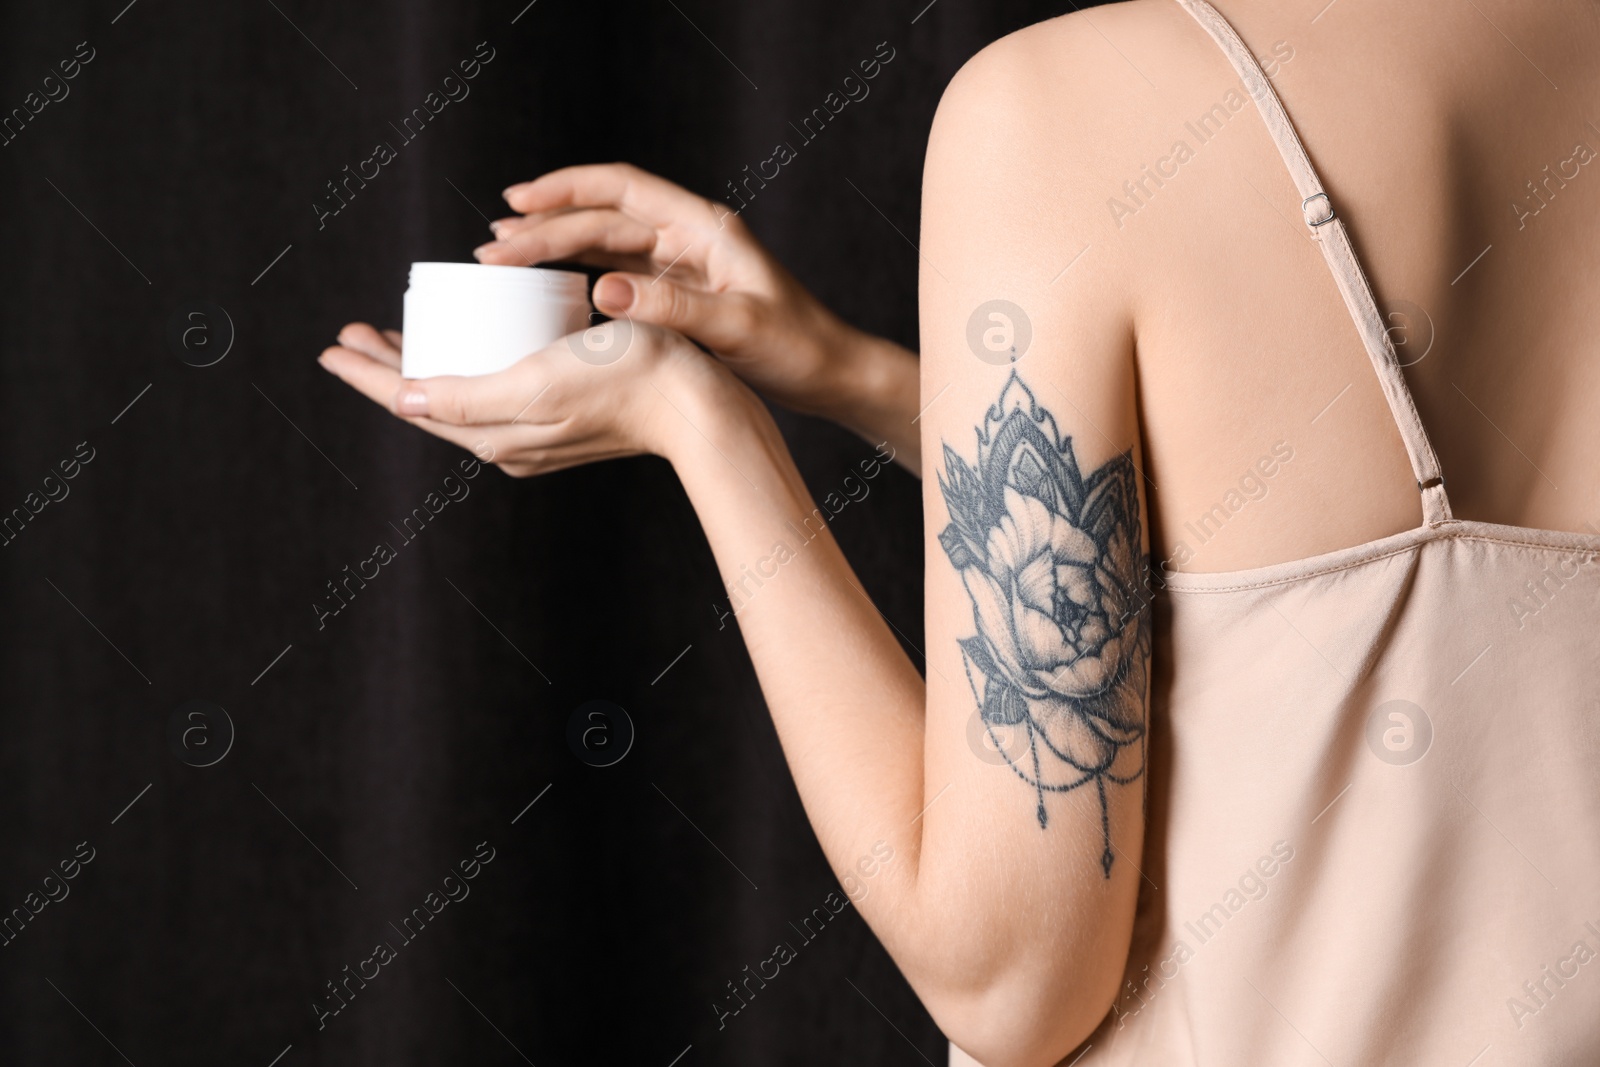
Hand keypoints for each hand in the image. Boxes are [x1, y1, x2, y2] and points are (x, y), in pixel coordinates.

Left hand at [316, 322, 744, 476]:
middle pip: (429, 398)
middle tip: (356, 329)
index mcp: (493, 435)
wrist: (695, 404)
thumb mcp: (535, 385)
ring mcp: (535, 430)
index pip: (410, 403)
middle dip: (387, 366)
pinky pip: (493, 389)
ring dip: (424, 364)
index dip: (367, 373)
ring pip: (459, 394)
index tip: (333, 342)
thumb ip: (469, 398)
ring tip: (400, 335)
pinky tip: (472, 342)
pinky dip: (467, 364)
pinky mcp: (562, 414)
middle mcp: (508, 439)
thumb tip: (402, 402)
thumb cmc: (624, 384)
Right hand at [474, 163, 919, 470]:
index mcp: (704, 228)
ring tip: (502, 258)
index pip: (621, 188)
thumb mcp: (737, 328)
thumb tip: (599, 290)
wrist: (829, 375)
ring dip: (555, 250)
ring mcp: (682, 266)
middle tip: (491, 246)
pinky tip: (545, 289)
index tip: (517, 201)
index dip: (565, 188)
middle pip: (602, 218)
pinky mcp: (679, 296)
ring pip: (604, 247)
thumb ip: (670, 309)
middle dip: (545, 227)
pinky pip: (617, 276)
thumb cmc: (797, 347)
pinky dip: (578, 278)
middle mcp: (689, 238)